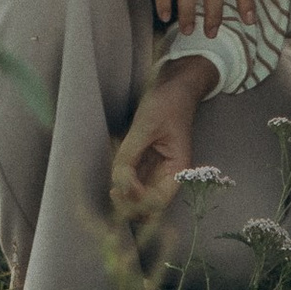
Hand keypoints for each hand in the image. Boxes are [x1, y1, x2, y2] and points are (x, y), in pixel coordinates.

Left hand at [109, 56, 219, 227]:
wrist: (173, 85)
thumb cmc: (166, 103)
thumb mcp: (147, 125)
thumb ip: (131, 154)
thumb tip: (118, 181)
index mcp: (178, 169)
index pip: (159, 200)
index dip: (140, 200)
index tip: (122, 189)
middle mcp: (169, 174)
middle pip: (150, 203)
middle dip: (132, 203)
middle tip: (114, 193)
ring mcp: (157, 169)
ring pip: (141, 195)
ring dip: (127, 196)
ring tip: (112, 189)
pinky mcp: (147, 162)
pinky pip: (135, 180)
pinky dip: (125, 183)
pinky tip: (116, 179)